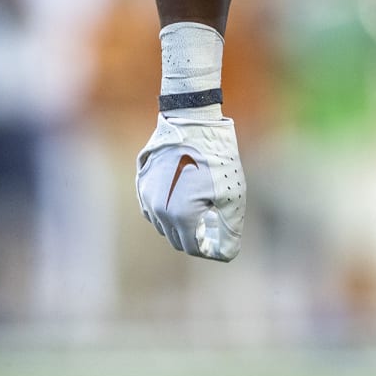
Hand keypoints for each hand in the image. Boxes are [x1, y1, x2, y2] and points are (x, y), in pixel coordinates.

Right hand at [136, 113, 244, 261]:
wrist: (193, 123)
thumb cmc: (217, 159)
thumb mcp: (233, 196)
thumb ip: (230, 229)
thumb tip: (228, 253)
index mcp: (180, 217)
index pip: (193, 248)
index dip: (211, 250)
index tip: (224, 243)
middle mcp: (158, 211)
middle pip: (177, 239)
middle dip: (197, 238)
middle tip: (216, 227)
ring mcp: (147, 197)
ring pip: (164, 225)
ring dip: (182, 225)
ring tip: (203, 211)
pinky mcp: (142, 184)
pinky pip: (154, 209)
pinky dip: (169, 211)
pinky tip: (186, 199)